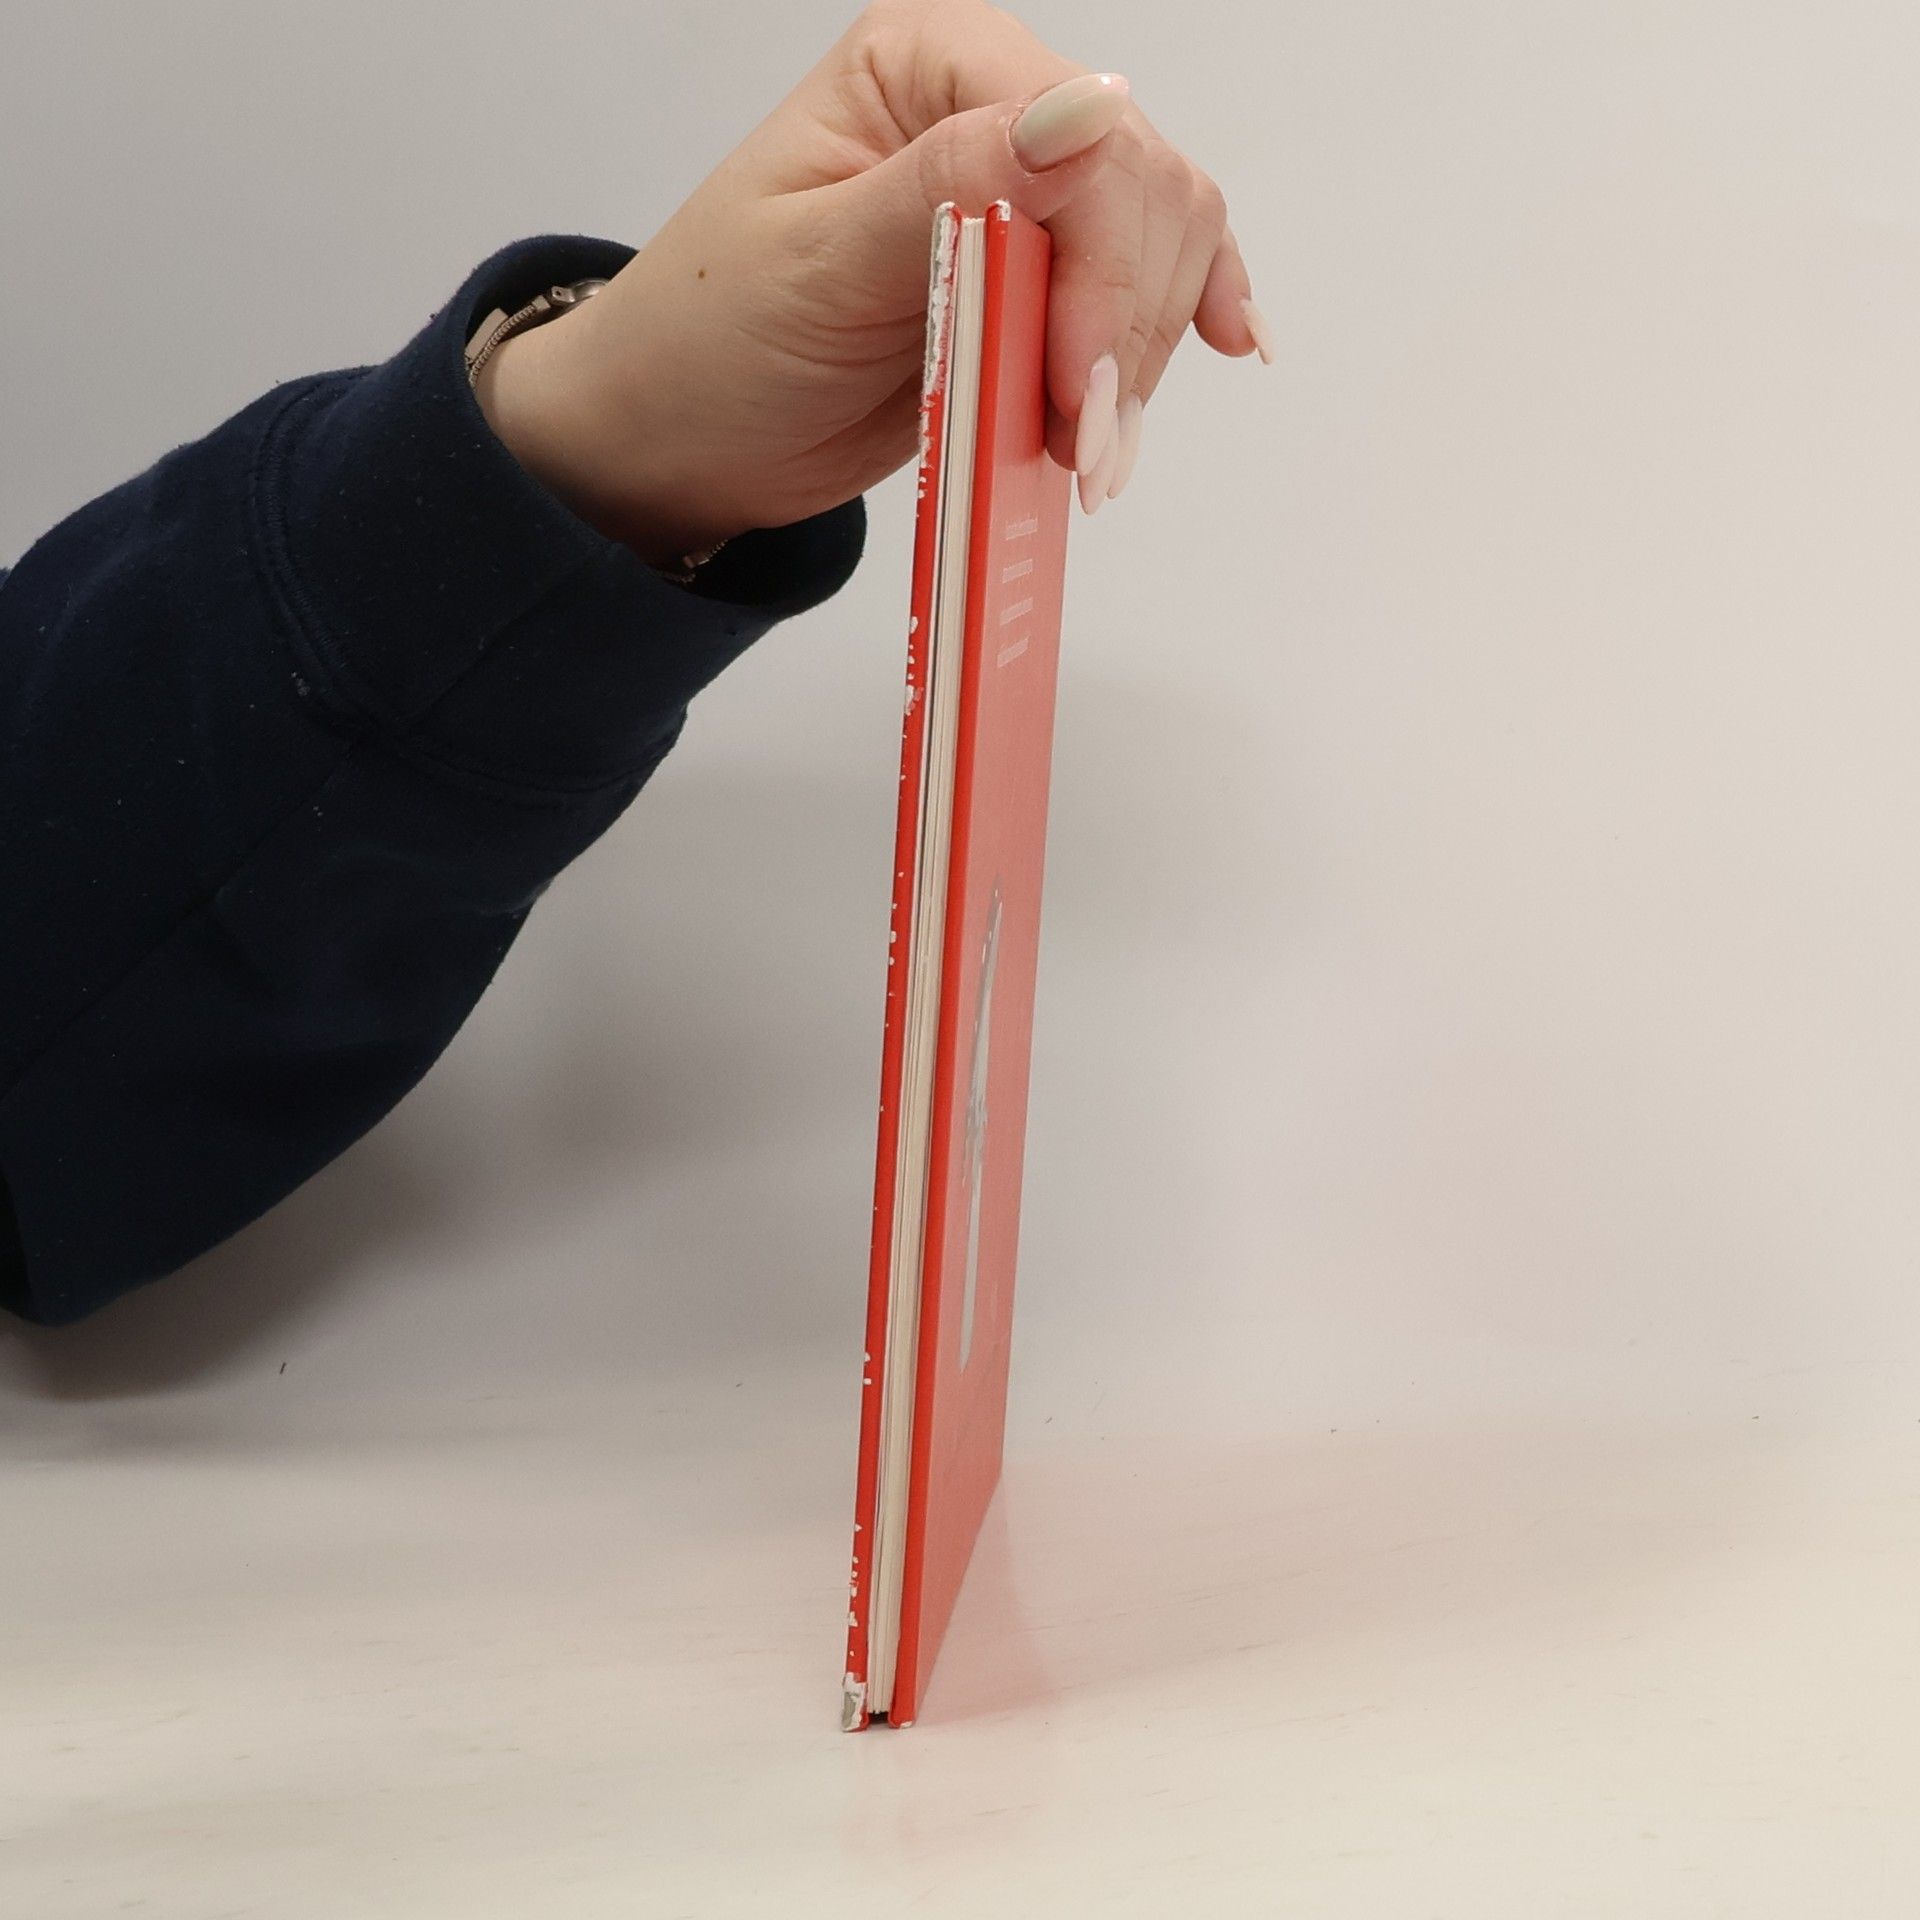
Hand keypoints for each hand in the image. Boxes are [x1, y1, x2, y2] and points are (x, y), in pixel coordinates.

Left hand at [477, 0, 1269, 565]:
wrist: (686, 434)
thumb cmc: (712, 341)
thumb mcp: (813, 264)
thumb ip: (946, 188)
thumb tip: (1081, 116)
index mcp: (927, 66)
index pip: (1082, 137)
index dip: (1104, 269)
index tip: (1078, 393)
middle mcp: (989, 113)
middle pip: (1145, 191)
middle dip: (1130, 326)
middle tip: (1087, 446)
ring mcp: (1024, 203)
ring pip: (1164, 250)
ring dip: (1144, 359)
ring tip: (1088, 456)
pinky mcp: (1037, 288)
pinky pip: (1145, 289)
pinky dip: (1173, 333)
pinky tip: (1222, 344)